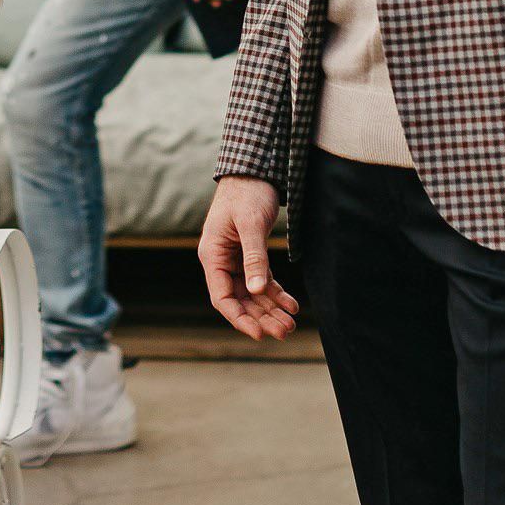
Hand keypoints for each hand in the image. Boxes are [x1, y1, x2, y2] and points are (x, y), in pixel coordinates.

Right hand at [199, 176, 299, 340]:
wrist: (253, 170)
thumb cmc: (246, 193)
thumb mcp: (250, 224)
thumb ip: (254, 257)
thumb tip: (257, 291)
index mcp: (212, 255)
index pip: (221, 297)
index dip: (239, 318)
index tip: (259, 334)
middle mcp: (221, 261)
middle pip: (239, 300)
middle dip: (261, 318)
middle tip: (285, 331)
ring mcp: (236, 259)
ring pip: (252, 294)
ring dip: (270, 310)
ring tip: (291, 324)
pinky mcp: (251, 255)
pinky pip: (262, 281)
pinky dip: (276, 294)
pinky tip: (292, 305)